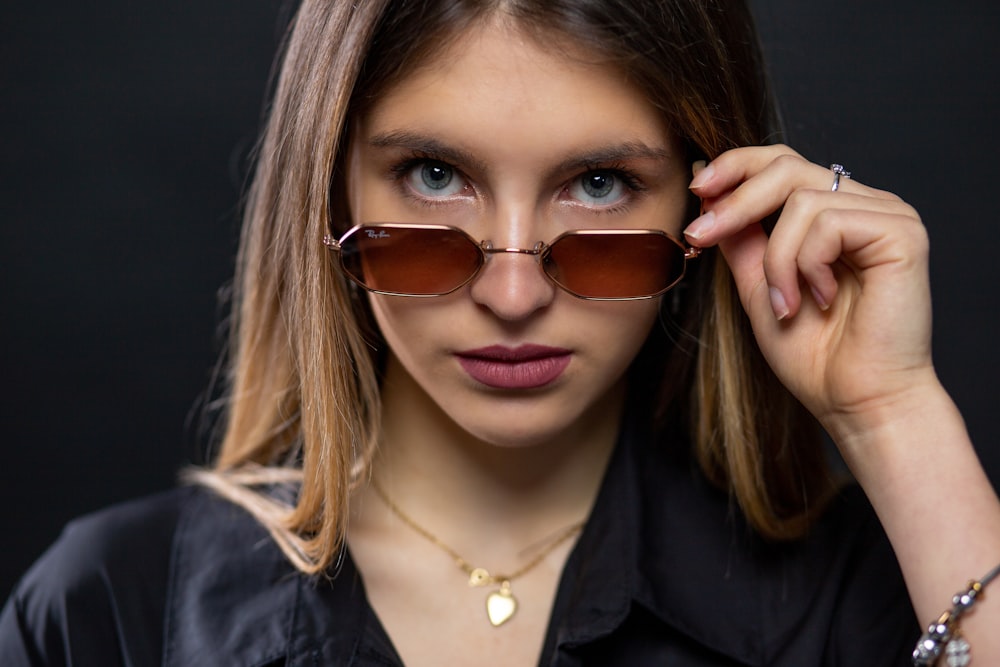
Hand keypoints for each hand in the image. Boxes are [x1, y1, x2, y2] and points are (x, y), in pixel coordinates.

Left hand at [685, 145, 936, 446]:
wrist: (855, 401)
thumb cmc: (815, 355)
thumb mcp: (759, 287)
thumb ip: (742, 240)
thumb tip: (711, 194)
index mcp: (835, 213)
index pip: (782, 163)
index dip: (736, 167)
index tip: (697, 189)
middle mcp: (865, 205)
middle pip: (787, 166)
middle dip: (735, 201)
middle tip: (700, 235)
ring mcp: (887, 216)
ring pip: (801, 200)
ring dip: (776, 259)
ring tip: (785, 303)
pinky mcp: (902, 233)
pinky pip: (828, 223)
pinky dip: (806, 265)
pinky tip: (820, 300)